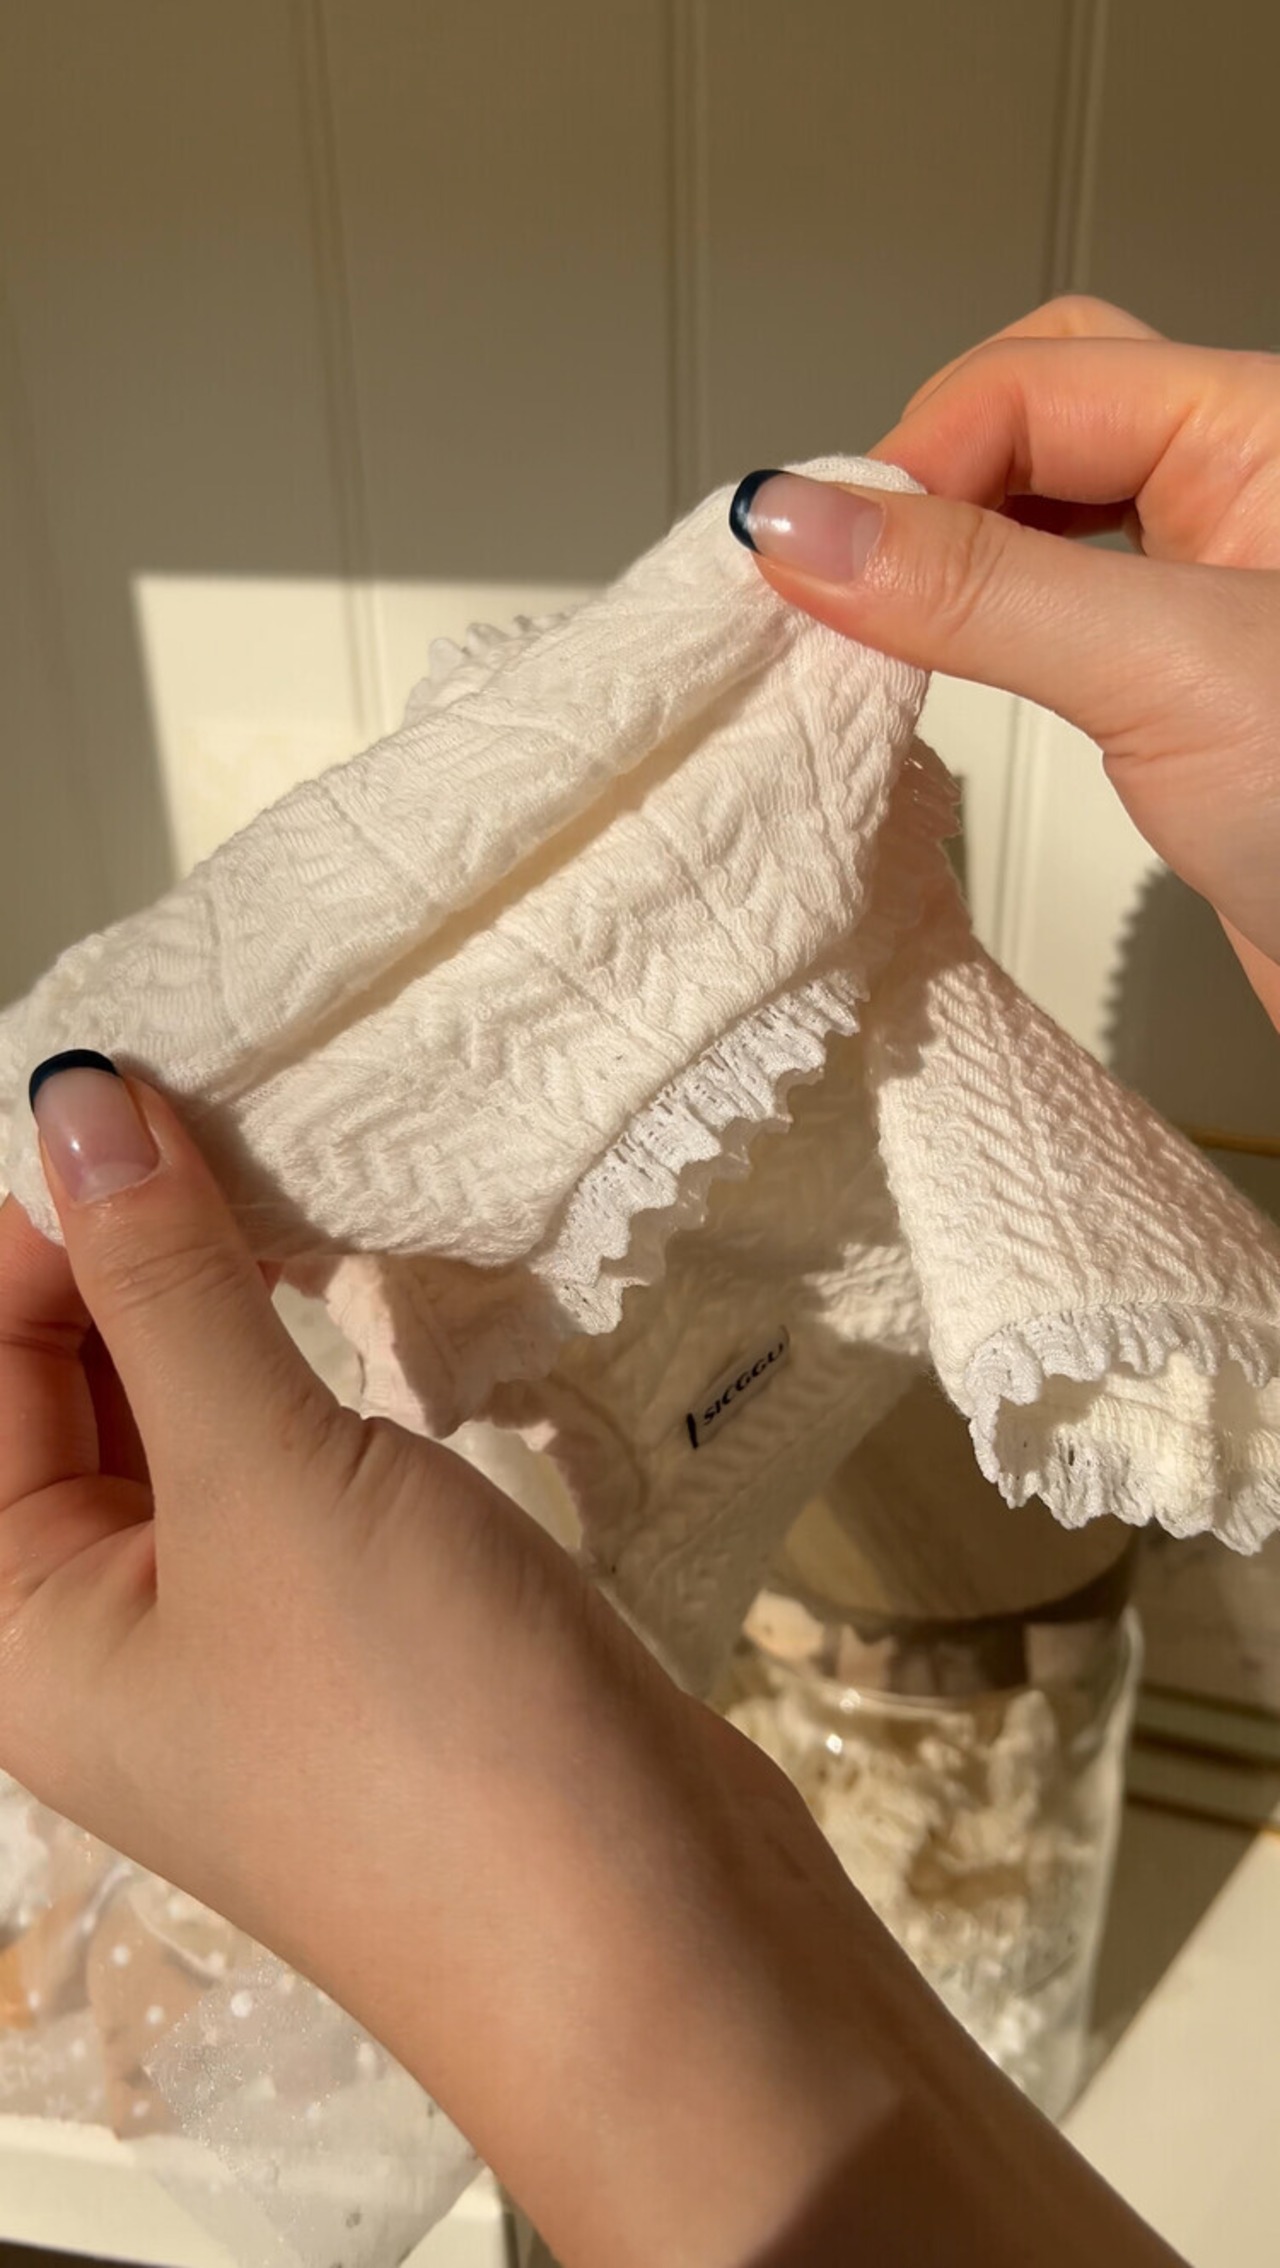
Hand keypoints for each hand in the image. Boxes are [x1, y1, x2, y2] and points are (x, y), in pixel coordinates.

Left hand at [0, 1056, 1184, 2265]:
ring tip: (296, 1180)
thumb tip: (74, 1102)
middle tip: (237, 1121)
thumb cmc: (415, 1728)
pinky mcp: (361, 1621)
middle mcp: (105, 1632)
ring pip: (190, 1418)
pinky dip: (310, 1367)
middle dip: (132, 1253)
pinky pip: (292, 1459)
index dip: (41, 1228)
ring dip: (227, 1299)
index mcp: (16, 1624)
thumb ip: (164, 1285)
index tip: (144, 1094)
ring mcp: (242, 1630)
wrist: (651, 1943)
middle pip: (68, 1393)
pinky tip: (357, 1293)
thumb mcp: (264, 1480)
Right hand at [731, 295, 1279, 1025]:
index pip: (1034, 381)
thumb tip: (805, 519)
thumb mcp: (1168, 671)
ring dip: (949, 556)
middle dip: (929, 484)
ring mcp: (1216, 590)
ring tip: (878, 621)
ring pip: (1041, 511)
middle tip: (850, 578)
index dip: (914, 461)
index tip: (821, 563)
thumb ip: (982, 589)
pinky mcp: (1188, 688)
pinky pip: (1057, 611)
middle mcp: (1245, 490)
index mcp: (1267, 430)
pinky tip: (944, 667)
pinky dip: (982, 628)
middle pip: (1036, 414)